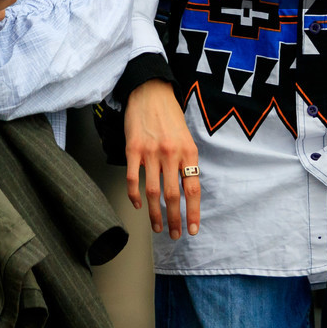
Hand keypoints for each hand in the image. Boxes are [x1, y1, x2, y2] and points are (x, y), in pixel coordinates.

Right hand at [124, 79, 199, 238]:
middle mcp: (171, 154)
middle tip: (174, 234)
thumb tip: (187, 191)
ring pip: (153, 192)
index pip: (193, 189)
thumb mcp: (187, 138)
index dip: (193, 212)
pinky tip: (139, 206)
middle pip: (173, 196)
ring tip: (157, 227)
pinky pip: (134, 180)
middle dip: (174, 220)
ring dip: (155, 214)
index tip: (193, 229)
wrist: (150, 93)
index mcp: (189, 152)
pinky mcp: (133, 149)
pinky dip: (135, 197)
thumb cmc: (170, 117)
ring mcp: (151, 152)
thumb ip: (187, 163)